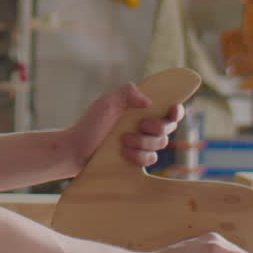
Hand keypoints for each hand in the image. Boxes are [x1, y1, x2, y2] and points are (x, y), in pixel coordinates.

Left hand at [65, 83, 184, 168]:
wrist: (76, 150)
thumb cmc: (90, 124)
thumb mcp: (107, 103)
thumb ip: (127, 92)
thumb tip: (149, 101)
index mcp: (139, 110)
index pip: (167, 109)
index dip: (176, 110)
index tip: (173, 111)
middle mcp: (143, 126)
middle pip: (167, 127)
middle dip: (157, 127)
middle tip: (141, 125)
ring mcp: (141, 144)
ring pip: (160, 144)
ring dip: (143, 142)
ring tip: (124, 141)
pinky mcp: (137, 159)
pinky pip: (150, 159)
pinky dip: (139, 156)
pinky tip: (125, 154)